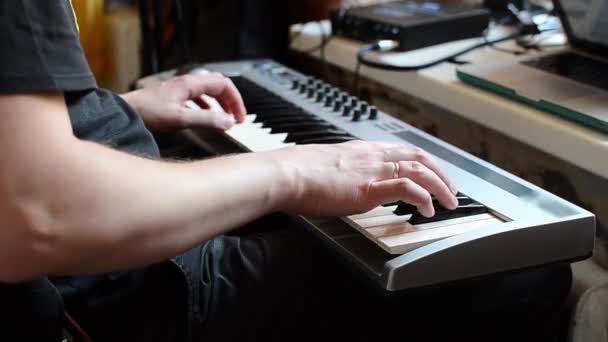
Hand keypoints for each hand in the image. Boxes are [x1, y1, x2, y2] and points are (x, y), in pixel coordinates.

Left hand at [122, 73, 246, 132]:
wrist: (123, 113)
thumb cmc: (146, 113)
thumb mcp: (180, 119)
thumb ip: (206, 120)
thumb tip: (228, 122)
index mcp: (191, 84)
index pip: (224, 84)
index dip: (236, 100)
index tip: (240, 117)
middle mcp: (186, 83)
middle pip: (218, 85)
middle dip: (231, 100)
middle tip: (237, 117)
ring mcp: (179, 89)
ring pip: (208, 91)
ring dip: (221, 103)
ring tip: (225, 118)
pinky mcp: (173, 97)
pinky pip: (198, 97)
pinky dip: (208, 106)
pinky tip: (206, 116)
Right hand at [272, 140, 458, 217]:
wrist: (288, 173)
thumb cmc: (300, 172)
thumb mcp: (330, 165)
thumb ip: (346, 171)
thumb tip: (348, 182)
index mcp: (364, 150)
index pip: (405, 151)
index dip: (425, 162)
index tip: (434, 174)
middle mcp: (373, 156)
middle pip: (420, 158)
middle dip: (441, 173)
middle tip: (451, 190)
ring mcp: (373, 170)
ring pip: (421, 171)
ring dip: (440, 186)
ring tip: (448, 202)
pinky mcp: (370, 187)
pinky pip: (408, 189)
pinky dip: (423, 198)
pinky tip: (427, 210)